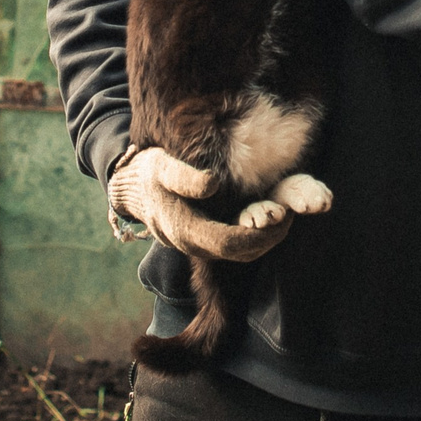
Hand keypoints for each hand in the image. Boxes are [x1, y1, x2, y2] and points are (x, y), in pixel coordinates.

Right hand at [109, 147, 291, 260]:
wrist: (128, 188)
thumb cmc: (147, 174)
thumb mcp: (162, 166)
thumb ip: (185, 178)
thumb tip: (213, 184)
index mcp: (186, 230)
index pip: (231, 244)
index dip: (260, 235)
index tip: (283, 217)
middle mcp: (192, 244)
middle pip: (240, 254)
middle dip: (269, 238)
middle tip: (292, 215)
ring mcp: (195, 245)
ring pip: (237, 253)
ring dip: (263, 239)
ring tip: (284, 215)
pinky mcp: (200, 240)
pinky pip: (231, 246)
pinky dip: (252, 236)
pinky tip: (265, 216)